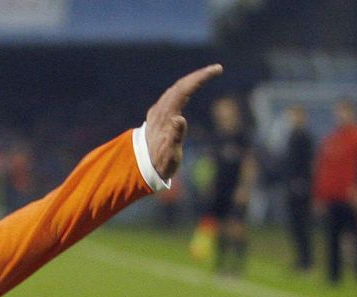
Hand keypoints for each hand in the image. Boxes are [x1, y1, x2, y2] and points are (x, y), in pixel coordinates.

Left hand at [143, 64, 222, 179]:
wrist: (140, 169)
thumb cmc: (160, 163)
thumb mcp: (170, 155)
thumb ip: (175, 137)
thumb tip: (179, 118)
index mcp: (165, 117)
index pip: (184, 90)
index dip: (200, 78)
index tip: (217, 70)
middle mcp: (159, 111)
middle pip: (180, 86)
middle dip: (198, 75)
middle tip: (217, 69)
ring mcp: (156, 112)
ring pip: (175, 89)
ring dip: (191, 80)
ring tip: (207, 74)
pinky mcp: (156, 115)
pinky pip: (172, 96)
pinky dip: (184, 88)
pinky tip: (189, 88)